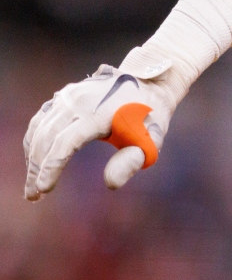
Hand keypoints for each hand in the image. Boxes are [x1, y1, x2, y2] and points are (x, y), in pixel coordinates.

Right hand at [24, 64, 176, 199]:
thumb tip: (110, 184)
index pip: (66, 142)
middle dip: (37, 169)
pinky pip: (41, 120)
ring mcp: (69, 96)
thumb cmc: (150, 117)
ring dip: (32, 158)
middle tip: (33, 195)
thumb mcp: (151, 140)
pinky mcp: (64, 95)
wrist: (149, 83)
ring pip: (40, 129)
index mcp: (99, 113)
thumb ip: (132, 161)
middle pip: (47, 138)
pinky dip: (34, 141)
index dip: (52, 167)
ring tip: (32, 184)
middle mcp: (79, 101)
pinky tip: (34, 160)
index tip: (43, 190)